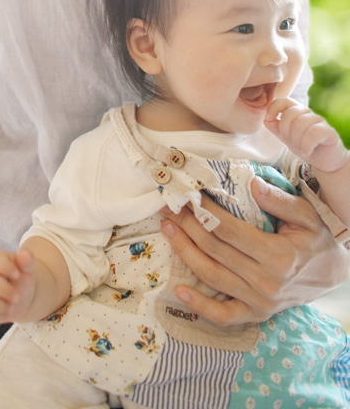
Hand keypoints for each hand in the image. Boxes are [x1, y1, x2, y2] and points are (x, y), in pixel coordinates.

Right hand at [0, 249, 35, 325]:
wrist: (22, 298)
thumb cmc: (22, 278)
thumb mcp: (28, 268)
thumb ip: (27, 260)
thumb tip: (23, 253)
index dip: (5, 267)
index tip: (18, 275)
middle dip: (4, 290)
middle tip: (17, 296)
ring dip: (2, 305)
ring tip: (13, 303)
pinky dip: (0, 315)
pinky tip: (6, 309)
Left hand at [161, 177, 349, 325]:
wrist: (332, 276)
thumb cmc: (314, 241)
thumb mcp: (307, 217)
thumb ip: (279, 201)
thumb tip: (252, 184)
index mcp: (278, 256)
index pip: (229, 231)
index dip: (205, 213)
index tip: (188, 196)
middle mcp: (266, 281)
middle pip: (215, 250)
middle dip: (187, 226)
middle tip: (170, 207)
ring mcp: (259, 301)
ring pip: (211, 276)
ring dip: (184, 252)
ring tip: (167, 229)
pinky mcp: (255, 314)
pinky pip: (223, 315)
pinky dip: (200, 306)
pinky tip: (179, 291)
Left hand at [265, 97, 347, 172]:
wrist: (325, 160)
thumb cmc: (306, 146)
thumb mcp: (286, 138)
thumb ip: (276, 128)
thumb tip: (266, 119)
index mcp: (297, 112)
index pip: (284, 101)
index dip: (273, 108)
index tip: (269, 119)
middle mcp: (309, 114)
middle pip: (290, 113)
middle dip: (285, 131)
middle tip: (292, 141)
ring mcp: (320, 121)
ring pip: (301, 124)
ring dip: (297, 140)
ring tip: (302, 147)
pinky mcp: (330, 132)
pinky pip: (314, 132)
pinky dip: (307, 145)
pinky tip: (308, 150)